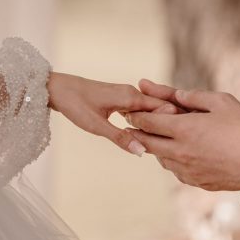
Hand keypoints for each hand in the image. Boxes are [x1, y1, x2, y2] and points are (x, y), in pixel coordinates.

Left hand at [47, 72, 172, 155]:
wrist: (58, 88)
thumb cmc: (75, 104)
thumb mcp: (96, 125)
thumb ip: (120, 138)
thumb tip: (141, 151)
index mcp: (130, 97)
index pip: (163, 108)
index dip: (173, 122)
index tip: (181, 138)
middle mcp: (132, 93)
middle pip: (159, 109)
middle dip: (168, 124)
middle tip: (177, 145)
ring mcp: (126, 95)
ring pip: (149, 110)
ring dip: (156, 124)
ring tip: (166, 142)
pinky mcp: (120, 98)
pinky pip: (139, 109)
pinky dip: (145, 121)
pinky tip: (146, 134)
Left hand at [127, 86, 239, 190]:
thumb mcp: (220, 102)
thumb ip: (192, 96)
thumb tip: (173, 94)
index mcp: (184, 129)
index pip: (148, 122)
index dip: (136, 115)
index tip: (131, 111)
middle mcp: (180, 152)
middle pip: (147, 143)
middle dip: (137, 133)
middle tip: (131, 126)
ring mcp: (187, 170)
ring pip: (161, 159)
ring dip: (156, 148)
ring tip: (157, 138)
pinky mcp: (197, 182)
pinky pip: (177, 171)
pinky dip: (173, 162)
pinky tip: (179, 154)